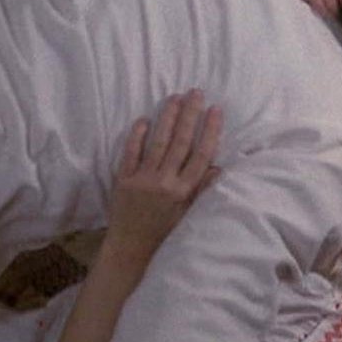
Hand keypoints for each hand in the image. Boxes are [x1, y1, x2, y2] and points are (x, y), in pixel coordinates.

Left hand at [105, 90, 221, 260]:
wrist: (131, 250)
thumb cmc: (163, 234)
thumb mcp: (188, 216)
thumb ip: (200, 190)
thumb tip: (217, 167)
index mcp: (184, 191)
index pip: (201, 155)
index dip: (210, 131)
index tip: (216, 110)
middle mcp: (165, 182)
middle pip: (181, 142)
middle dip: (190, 115)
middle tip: (196, 92)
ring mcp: (143, 179)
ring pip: (158, 142)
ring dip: (167, 117)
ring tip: (174, 97)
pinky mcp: (124, 180)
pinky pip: (130, 152)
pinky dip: (137, 136)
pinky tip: (143, 120)